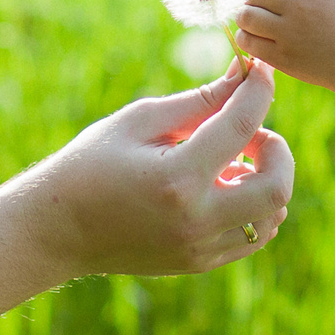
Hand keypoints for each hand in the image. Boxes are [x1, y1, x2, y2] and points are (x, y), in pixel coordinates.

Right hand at [27, 58, 294, 275]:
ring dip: (265, 179)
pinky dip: (253, 206)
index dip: (259, 90)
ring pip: (272, 215)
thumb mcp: (138, 121)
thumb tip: (243, 77)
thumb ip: (198, 102)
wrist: (57, 230)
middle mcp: (196, 220)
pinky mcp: (200, 263)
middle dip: (276, 149)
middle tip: (250, 133)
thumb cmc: (91, 164)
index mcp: (177, 178)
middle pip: (278, 186)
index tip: (260, 71)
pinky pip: (253, 235)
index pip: (242, 126)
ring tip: (229, 162)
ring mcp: (200, 249)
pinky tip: (223, 186)